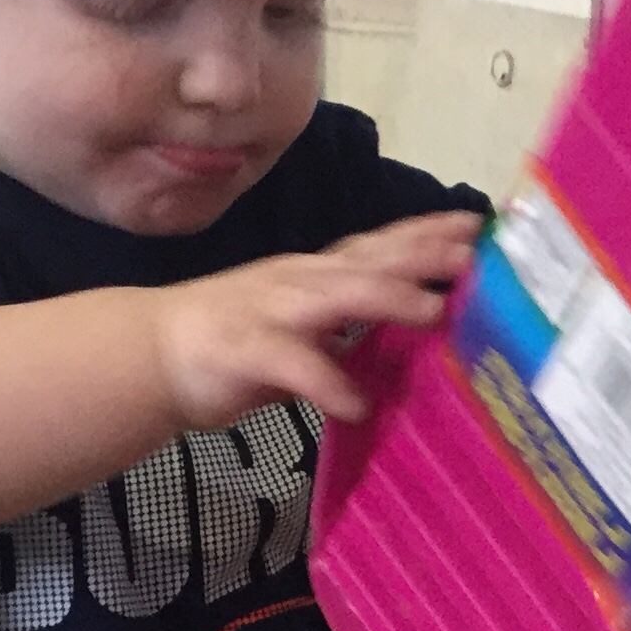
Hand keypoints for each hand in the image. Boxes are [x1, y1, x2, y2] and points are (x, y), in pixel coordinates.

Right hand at [146, 210, 480, 430]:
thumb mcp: (308, 329)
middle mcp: (301, 281)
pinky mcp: (245, 348)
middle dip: (423, 254)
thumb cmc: (239, 342)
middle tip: (473, 255)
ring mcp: (272, 309)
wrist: (153, 352)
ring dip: (387, 300)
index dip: (427, 233)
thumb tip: (416, 332)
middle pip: (370, 259)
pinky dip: (326, 382)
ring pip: (337, 297)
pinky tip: (357, 404)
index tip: (477, 226)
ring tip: (435, 311)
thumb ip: (355, 327)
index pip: (380, 245)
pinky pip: (292, 365)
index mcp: (318, 274)